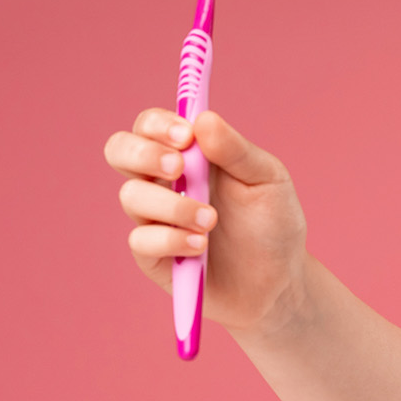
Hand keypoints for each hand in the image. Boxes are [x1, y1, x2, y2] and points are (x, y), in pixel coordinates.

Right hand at [103, 109, 309, 338]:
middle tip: (179, 167)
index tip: (186, 136)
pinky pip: (140, 241)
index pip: (151, 125)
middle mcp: (164, 182)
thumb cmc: (274, 224)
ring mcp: (155, 219)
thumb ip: (236, 149)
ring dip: (172, 206)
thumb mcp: (268, 179)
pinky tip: (201, 247)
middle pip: (120, 151)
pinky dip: (170, 240)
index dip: (159, 124)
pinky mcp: (153, 257)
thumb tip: (202, 118)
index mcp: (189, 155)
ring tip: (211, 221)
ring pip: (131, 197)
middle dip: (142, 153)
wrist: (281, 282)